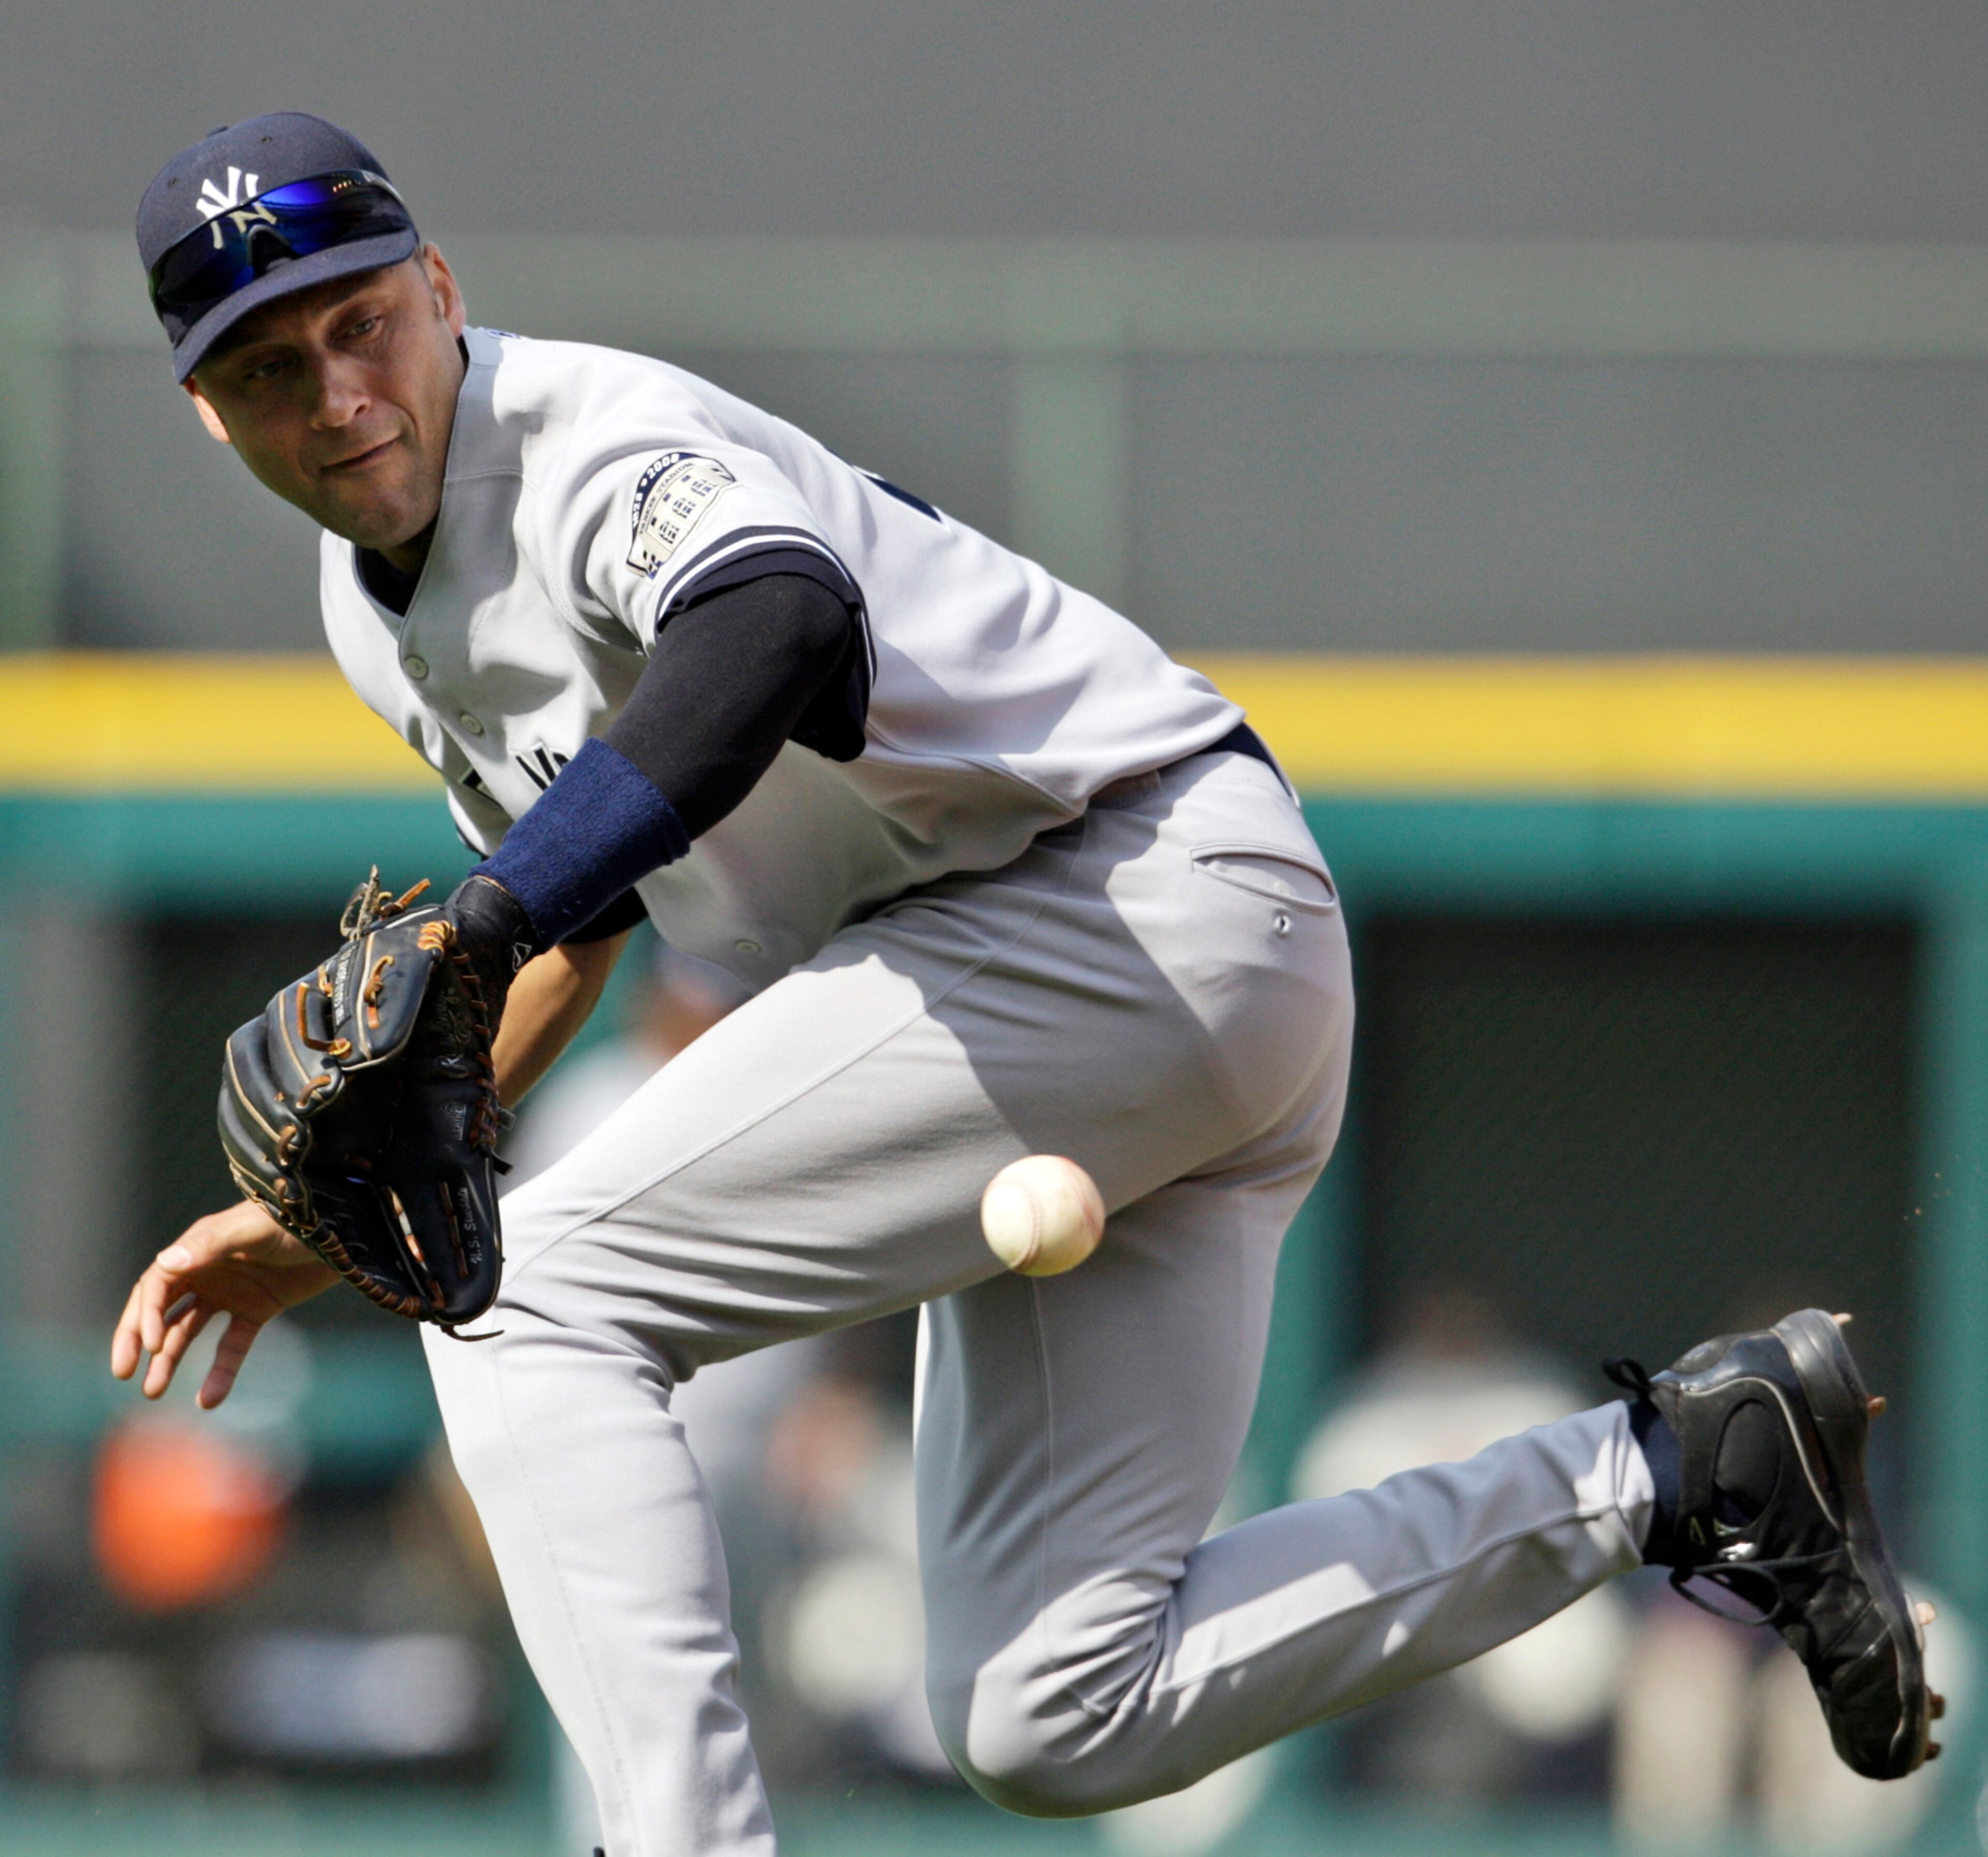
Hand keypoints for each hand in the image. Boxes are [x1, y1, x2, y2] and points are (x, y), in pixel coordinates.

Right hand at [110, 1201, 338, 1408]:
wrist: (344, 1231)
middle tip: (123, 1373)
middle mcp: (208, 1271)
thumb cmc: (295, 1221)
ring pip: (189, 1331)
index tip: (151, 1345)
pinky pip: (232, 1345)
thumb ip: (211, 1245)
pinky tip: (208, 1400)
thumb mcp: (254, 1229)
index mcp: (198, 1249)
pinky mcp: (258, 1309)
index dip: (147, 1315)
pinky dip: (220, 1371)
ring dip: (171, 1360)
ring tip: (153, 1392)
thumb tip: (165, 1263)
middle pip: (161, 1309)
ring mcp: (232, 1292)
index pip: (157, 1285)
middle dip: (139, 1339)